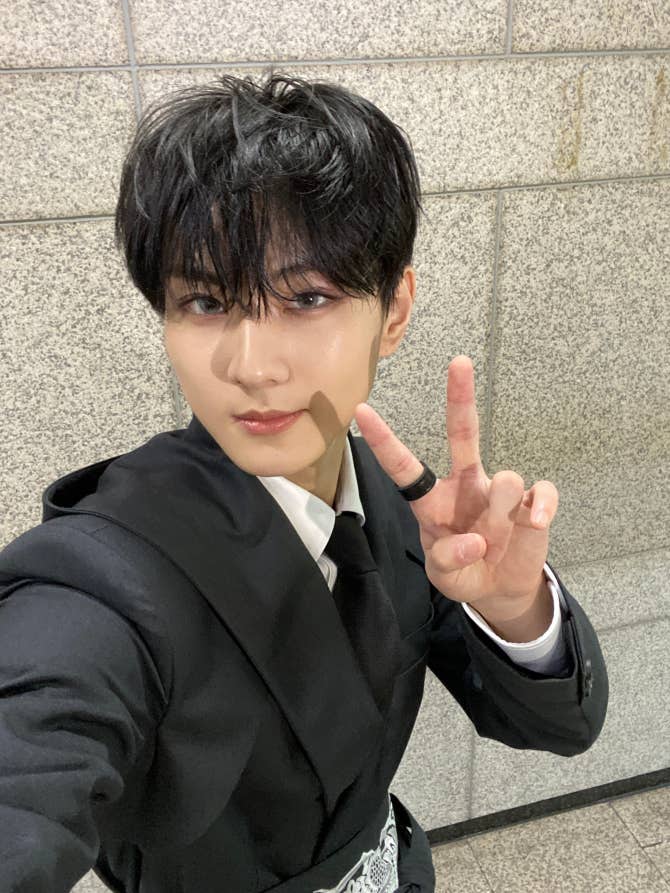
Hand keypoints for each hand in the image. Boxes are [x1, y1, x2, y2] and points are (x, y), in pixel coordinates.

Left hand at [353, 356, 557, 612]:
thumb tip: (476, 541)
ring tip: (494, 540)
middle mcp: (465, 486)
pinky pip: (541, 492)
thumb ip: (448, 561)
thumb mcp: (444, 577)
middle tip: (458, 361)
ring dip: (501, 511)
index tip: (361, 410)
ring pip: (506, 479)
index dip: (384, 441)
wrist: (501, 588)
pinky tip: (535, 523)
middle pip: (463, 435)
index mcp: (433, 502)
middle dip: (461, 397)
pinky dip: (541, 507)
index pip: (405, 469)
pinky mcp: (531, 503)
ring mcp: (500, 492)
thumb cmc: (463, 572)